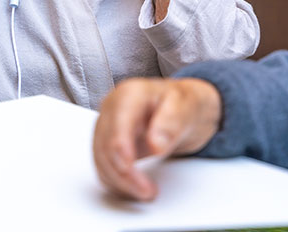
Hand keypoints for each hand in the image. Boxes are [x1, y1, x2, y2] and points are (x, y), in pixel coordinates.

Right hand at [92, 77, 221, 200]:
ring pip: (101, 159)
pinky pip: (103, 165)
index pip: (117, 129)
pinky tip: (133, 188)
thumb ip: (171, 123)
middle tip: (148, 192)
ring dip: (119, 181)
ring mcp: (107, 125)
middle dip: (124, 175)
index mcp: (129, 95)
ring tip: (145, 192)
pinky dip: (115, 181)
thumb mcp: (187, 107)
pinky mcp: (107, 141)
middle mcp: (112, 108)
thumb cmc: (184, 103)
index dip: (123, 156)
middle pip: (105, 147)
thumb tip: (156, 144)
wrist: (182, 108)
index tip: (138, 179)